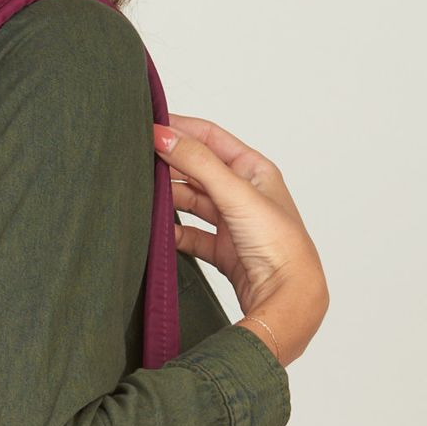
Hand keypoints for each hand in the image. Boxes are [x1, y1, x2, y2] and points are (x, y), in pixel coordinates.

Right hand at [152, 115, 327, 365]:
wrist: (288, 297)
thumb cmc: (279, 244)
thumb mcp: (236, 193)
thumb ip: (198, 162)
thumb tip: (164, 135)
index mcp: (255, 170)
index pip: (210, 138)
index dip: (180, 130)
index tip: (149, 128)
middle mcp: (244, 193)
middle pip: (197, 169)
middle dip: (169, 165)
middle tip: (139, 162)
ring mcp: (233, 222)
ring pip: (191, 201)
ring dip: (169, 199)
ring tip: (144, 196)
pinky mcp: (224, 250)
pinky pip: (191, 234)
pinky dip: (175, 232)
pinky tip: (160, 232)